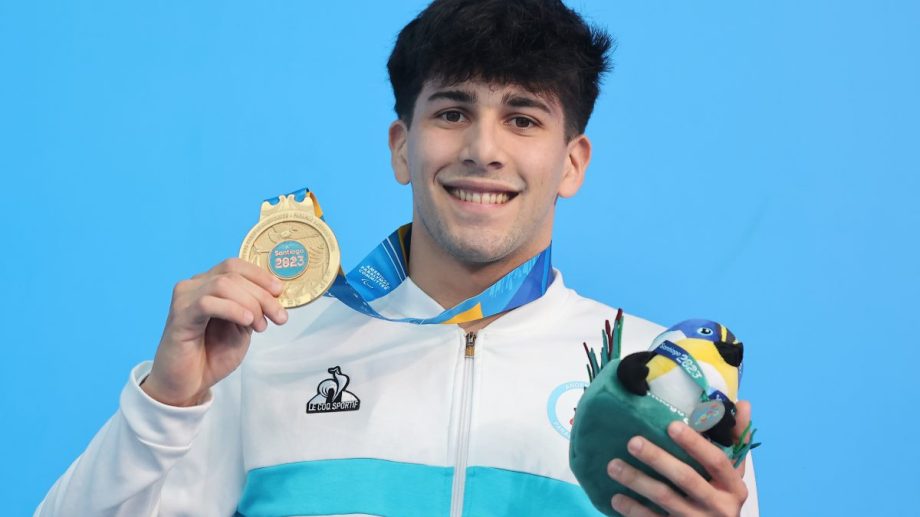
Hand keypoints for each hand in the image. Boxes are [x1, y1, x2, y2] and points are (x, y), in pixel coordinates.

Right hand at [142, 258, 287, 406]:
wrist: (187, 383)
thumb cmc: (211, 355)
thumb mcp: (241, 327)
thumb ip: (252, 308)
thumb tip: (274, 294)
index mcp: (208, 284)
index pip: (235, 266)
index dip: (260, 275)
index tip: (280, 292)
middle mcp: (194, 286)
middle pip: (233, 274)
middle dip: (262, 294)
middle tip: (278, 317)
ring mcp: (184, 299)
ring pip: (223, 285)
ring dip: (250, 303)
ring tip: (260, 326)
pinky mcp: (179, 316)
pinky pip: (207, 302)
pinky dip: (232, 309)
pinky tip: (246, 321)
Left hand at [607, 400, 751, 516]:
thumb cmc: (722, 499)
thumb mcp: (733, 475)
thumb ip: (737, 440)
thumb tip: (744, 403)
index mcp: (734, 487)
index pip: (717, 461)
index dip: (695, 443)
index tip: (671, 425)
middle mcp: (720, 507)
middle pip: (686, 478)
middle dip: (658, 459)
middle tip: (633, 442)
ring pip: (665, 499)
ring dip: (637, 481)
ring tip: (614, 466)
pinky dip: (633, 510)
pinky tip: (616, 497)